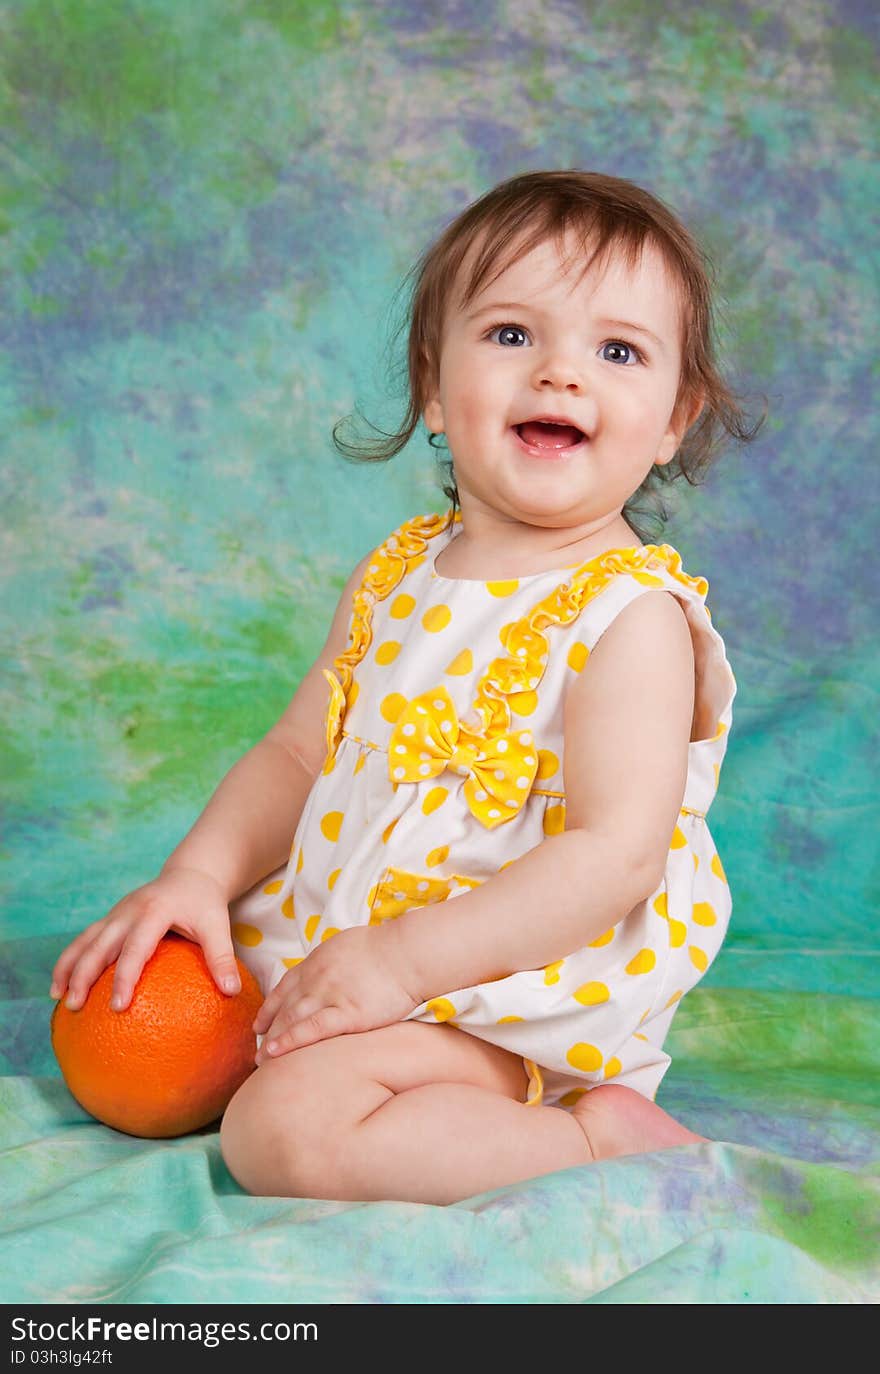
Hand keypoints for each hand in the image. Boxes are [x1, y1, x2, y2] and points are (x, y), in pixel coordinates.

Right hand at [49, 866, 240, 1011]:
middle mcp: (128, 911)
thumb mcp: (217, 924)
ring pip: (85, 940)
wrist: (190, 874)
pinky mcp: (110, 919)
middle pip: (100, 945)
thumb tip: (232, 991)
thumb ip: (222, 956)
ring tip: (56, 997)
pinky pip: (84, 939)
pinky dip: (69, 960)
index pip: (136, 948)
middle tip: (76, 1007)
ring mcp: (116, 914)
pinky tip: (60, 984)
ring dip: (68, 967)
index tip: (117, 1006)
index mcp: (154, 911)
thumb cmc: (204, 903)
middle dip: (84, 975)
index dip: (125, 977)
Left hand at [253, 922, 420, 1062]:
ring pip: (291, 1020)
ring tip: (261, 1062)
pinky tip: (275, 1052)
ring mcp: (329, 995)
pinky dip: (290, 1041)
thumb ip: (333, 960)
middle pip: (284, 1008)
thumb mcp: (349, 944)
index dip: (270, 1008)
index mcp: (317, 961)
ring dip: (273, 1041)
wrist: (407, 952)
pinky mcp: (347, 1014)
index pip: (285, 988)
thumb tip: (331, 968)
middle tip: (256, 1053)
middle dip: (268, 1031)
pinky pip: (312, 1029)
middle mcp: (316, 978)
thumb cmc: (386, 947)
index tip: (259, 1025)